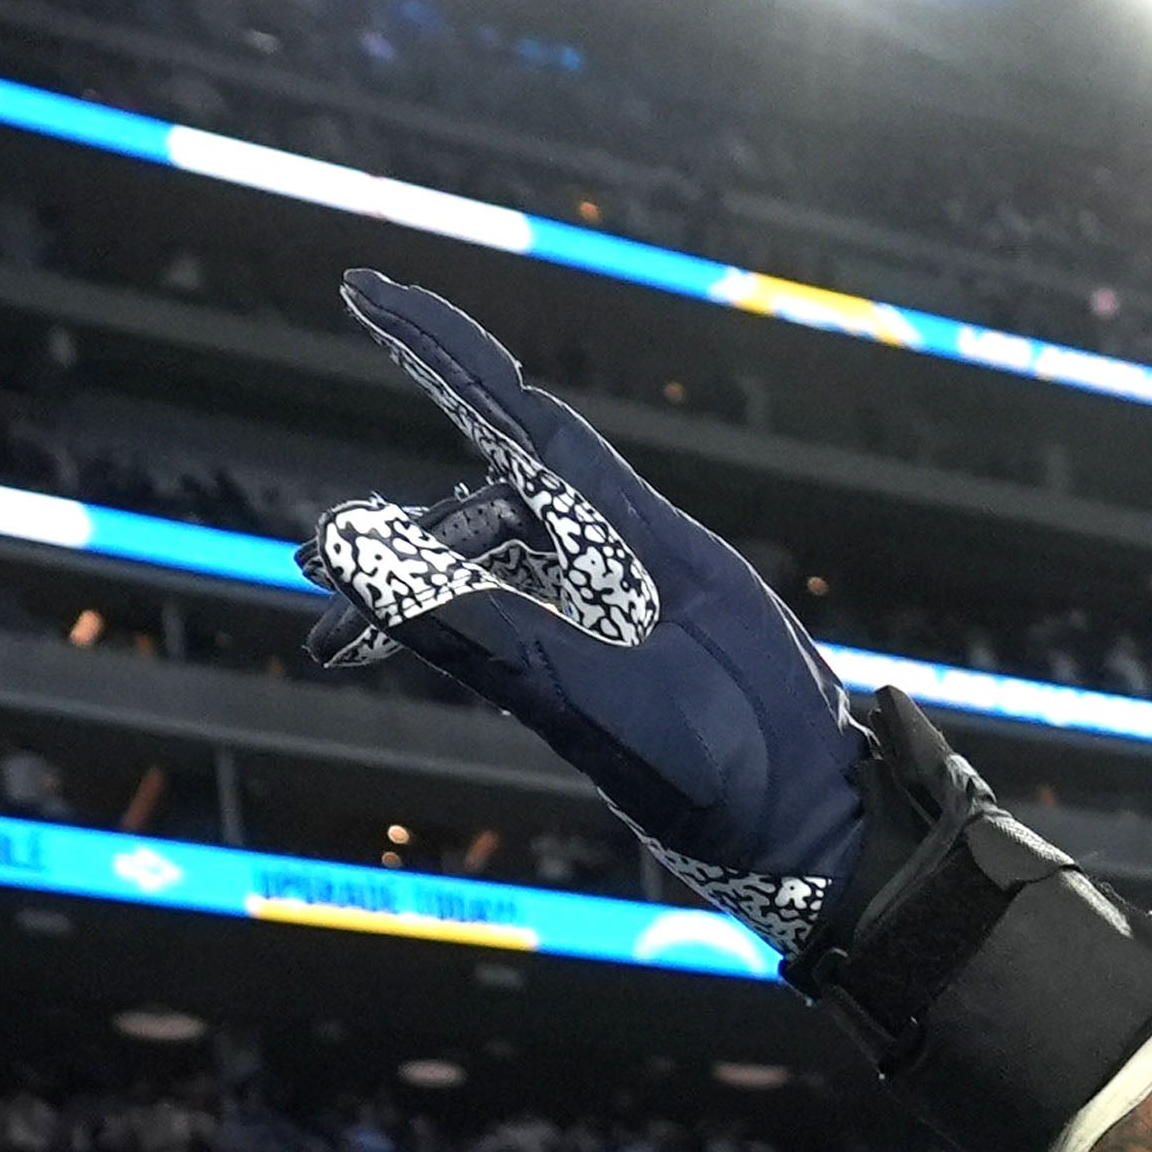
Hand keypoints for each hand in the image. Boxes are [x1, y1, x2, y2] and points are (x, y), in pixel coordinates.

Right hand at [295, 274, 868, 928]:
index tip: (366, 289)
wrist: (843, 862)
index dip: (444, 353)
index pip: (528, 422)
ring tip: (333, 640)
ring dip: (421, 596)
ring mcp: (641, 612)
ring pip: (507, 569)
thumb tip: (353, 547)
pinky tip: (416, 652)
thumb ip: (482, 632)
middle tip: (308, 568)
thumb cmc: (748, 787)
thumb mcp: (601, 710)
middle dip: (401, 535)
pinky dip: (468, 629)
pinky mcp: (639, 663)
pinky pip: (532, 619)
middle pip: (498, 505)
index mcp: (652, 546)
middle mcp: (644, 562)